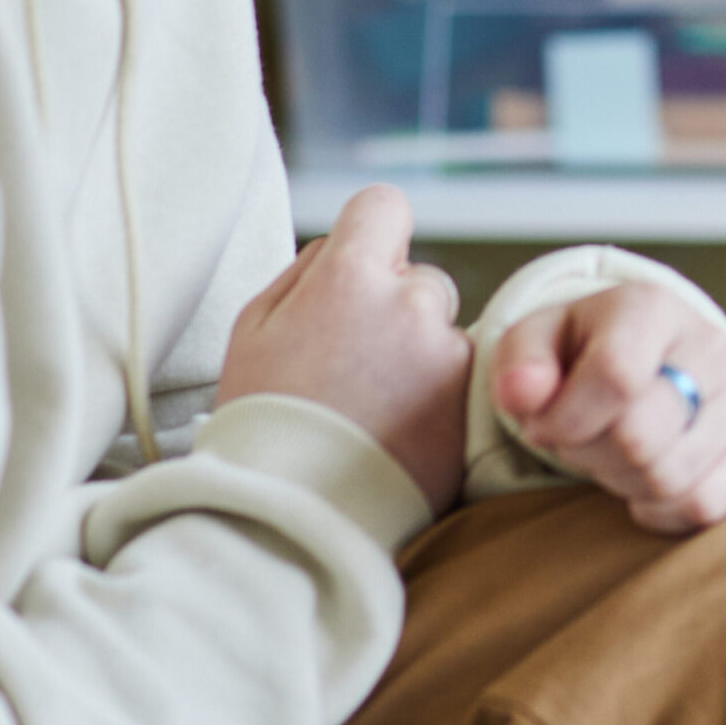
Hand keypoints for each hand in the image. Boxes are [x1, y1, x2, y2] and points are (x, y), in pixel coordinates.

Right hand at [219, 184, 472, 515]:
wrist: (291, 518)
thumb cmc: (264, 422)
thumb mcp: (254, 329)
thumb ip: (308, 270)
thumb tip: (346, 243)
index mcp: (349, 278)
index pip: (384, 205)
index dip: (371, 231)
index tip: (362, 265)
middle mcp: (410, 303)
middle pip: (419, 278)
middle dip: (393, 308)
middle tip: (351, 367)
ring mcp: (447, 351)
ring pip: (441, 329)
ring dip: (418, 354)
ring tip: (371, 410)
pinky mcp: (471, 398)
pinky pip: (460, 375)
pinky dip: (437, 395)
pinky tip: (397, 432)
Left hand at [493, 285, 725, 533]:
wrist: (646, 359)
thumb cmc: (581, 354)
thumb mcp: (537, 342)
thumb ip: (519, 363)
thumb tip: (525, 394)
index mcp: (651, 307)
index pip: (617, 375)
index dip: (566, 418)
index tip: (544, 424)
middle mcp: (708, 344)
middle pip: (640, 437)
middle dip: (590, 452)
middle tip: (582, 438)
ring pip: (670, 476)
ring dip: (623, 481)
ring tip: (613, 453)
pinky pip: (705, 503)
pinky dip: (662, 509)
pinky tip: (645, 481)